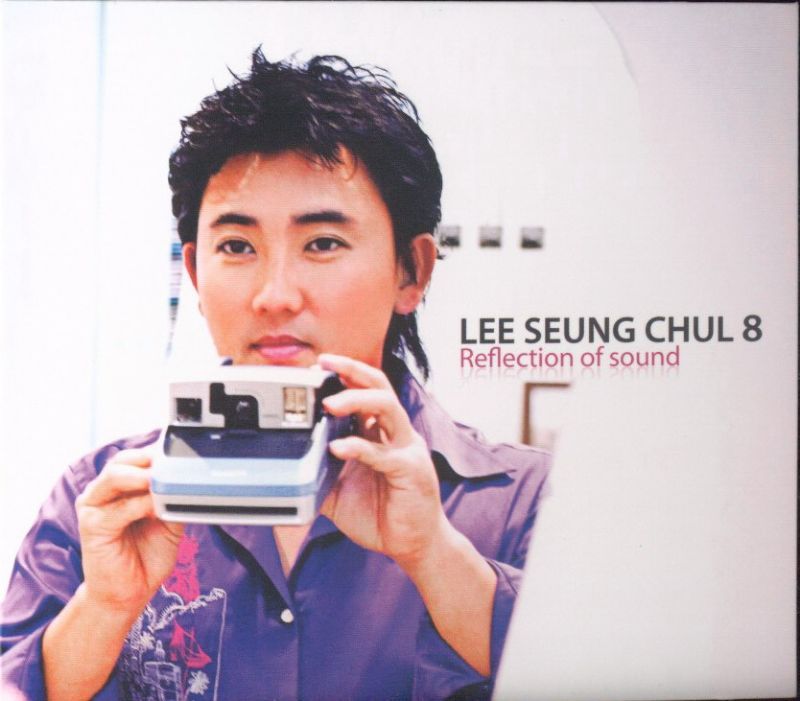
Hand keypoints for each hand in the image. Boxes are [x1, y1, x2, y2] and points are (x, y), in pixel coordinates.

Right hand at [75, 449, 183, 612]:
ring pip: (115, 475)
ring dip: (143, 477)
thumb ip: (172, 497)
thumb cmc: (148, 554)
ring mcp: (94, 507)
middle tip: (173, 467)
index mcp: (120, 486)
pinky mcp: (91, 526)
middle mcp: (103, 491)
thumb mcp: (170, 520)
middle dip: (150, 460)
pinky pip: (118, 507)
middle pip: (123, 460)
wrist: (130, 592)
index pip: (135, 457)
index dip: (157, 454)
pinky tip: (156, 509)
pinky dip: (141, 504)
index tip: (181, 456)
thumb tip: (187, 477)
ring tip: (164, 484)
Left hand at [318, 354, 448, 569]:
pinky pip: (384, 453)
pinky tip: (338, 448)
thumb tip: (288, 465)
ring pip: (387, 407)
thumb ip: (319, 474)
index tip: (318, 367)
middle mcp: (396, 434)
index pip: (365, 391)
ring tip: (331, 403)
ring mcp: (406, 449)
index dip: (345, 374)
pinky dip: (359, 447)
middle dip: (352, 370)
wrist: (413, 545)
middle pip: (380, 386)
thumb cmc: (382, 515)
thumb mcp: (339, 492)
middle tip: (324, 364)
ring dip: (357, 399)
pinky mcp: (411, 470)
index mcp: (380, 433)